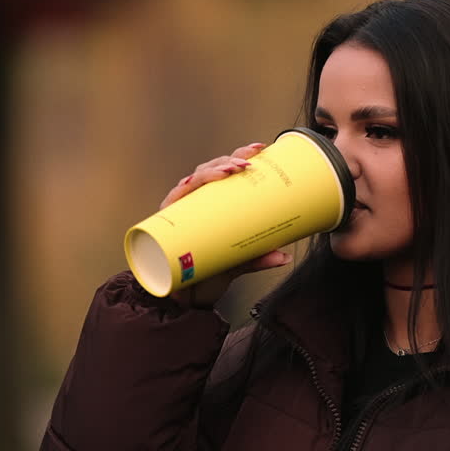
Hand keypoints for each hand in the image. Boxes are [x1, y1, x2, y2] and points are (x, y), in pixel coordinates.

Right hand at [161, 143, 291, 308]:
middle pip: (210, 170)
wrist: (184, 301)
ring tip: (229, 172)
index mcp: (213, 204)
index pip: (225, 171)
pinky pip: (172, 203)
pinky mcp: (164, 225)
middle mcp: (194, 203)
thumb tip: (285, 257)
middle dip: (228, 160)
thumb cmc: (208, 274)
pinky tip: (190, 184)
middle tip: (247, 164)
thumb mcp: (238, 264)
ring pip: (192, 181)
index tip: (260, 148)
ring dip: (210, 172)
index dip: (240, 154)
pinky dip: (180, 191)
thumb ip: (258, 259)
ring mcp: (179, 212)